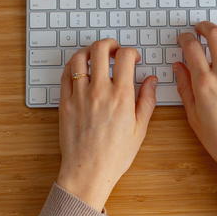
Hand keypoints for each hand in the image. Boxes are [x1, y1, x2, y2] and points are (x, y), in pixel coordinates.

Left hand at [55, 39, 157, 209]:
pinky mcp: (65, 102)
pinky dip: (73, 65)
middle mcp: (99, 91)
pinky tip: (80, 69)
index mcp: (121, 96)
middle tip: (114, 49)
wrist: (88, 171)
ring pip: (80, 58)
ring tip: (96, 57)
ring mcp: (79, 95)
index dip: (131, 51)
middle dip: (109, 44)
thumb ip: (147, 100)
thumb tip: (152, 81)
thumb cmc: (114, 155)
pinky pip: (66, 74)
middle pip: (100, 50)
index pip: (125, 57)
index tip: (132, 58)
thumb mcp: (140, 129)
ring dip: (89, 51)